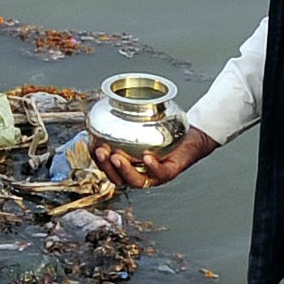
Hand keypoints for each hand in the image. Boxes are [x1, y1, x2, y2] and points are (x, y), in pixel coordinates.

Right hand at [91, 127, 215, 191]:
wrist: (192, 135)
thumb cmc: (166, 132)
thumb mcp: (143, 126)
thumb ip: (126, 121)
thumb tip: (106, 103)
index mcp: (129, 166)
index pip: (108, 168)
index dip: (97, 160)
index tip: (91, 146)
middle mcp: (140, 174)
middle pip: (118, 179)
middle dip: (106, 167)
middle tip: (101, 152)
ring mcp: (154, 176)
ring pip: (136, 181)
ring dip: (125, 170)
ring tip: (117, 157)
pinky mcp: (171, 172)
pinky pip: (160, 173)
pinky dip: (152, 166)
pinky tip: (145, 157)